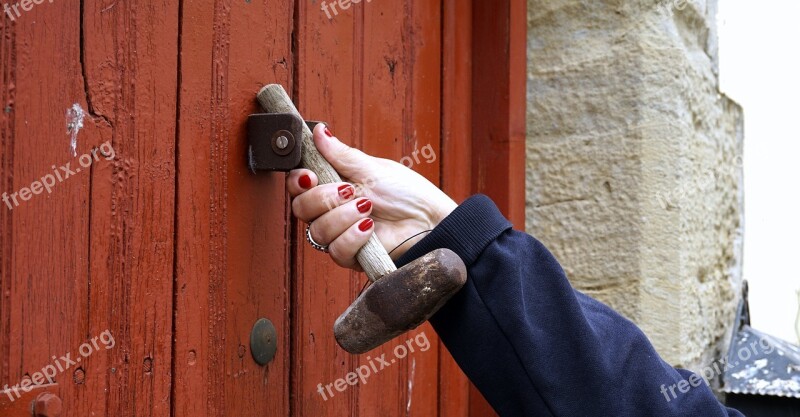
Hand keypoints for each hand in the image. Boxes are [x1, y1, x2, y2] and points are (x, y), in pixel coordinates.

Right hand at [287, 123, 456, 268]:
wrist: (430, 221)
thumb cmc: (407, 193)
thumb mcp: (372, 168)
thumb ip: (341, 154)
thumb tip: (319, 131)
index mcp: (334, 185)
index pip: (299, 185)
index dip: (299, 181)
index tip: (310, 176)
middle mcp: (333, 210)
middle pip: (301, 209)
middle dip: (322, 198)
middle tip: (348, 191)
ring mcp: (341, 233)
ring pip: (317, 230)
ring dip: (342, 217)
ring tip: (368, 208)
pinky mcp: (352, 256)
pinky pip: (336, 250)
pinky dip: (352, 236)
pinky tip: (369, 228)